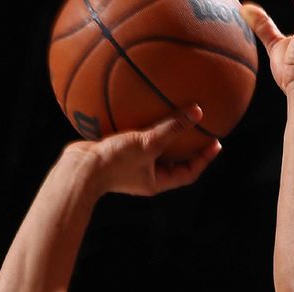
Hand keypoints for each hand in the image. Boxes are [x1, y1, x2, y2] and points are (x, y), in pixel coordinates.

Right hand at [65, 105, 221, 196]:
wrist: (77, 169)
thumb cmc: (114, 162)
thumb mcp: (147, 143)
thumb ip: (172, 128)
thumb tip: (197, 111)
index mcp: (157, 182)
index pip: (189, 173)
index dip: (204, 159)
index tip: (216, 142)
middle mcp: (145, 176)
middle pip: (174, 161)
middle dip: (187, 146)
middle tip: (201, 129)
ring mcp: (130, 165)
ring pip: (153, 149)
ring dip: (164, 135)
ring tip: (175, 116)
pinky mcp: (116, 153)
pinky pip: (135, 138)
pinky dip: (141, 125)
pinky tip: (142, 107)